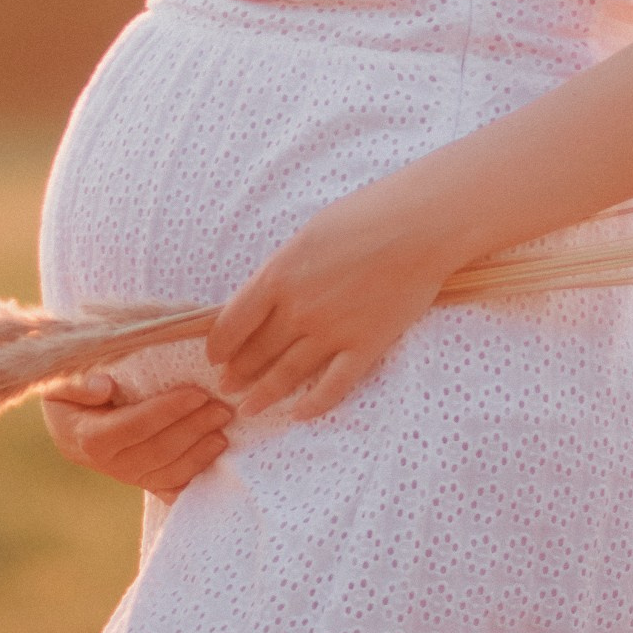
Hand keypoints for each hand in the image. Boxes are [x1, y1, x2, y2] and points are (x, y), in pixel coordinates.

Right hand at [40, 371, 233, 497]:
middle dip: (192, 429)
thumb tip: (103, 386)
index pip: (132, 426)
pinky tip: (214, 456)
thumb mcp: (58, 380)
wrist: (66, 418)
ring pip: (166, 471)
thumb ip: (76, 383)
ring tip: (223, 430)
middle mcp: (105, 463)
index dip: (166, 412)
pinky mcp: (138, 480)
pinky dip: (193, 473)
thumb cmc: (67, 391)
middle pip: (155, 450)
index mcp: (86, 436)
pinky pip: (168, 484)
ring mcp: (123, 475)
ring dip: (199, 452)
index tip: (197, 394)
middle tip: (222, 409)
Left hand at [206, 191, 448, 422]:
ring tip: (250, 408)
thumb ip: (285, 269)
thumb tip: (269, 293)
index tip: (215, 356)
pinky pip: (333, 386)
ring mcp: (331, 332)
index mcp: (278, 276)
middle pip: (257, 351)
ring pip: (288, 374)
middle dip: (239, 372)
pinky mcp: (365, 347)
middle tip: (228, 386)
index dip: (219, 345)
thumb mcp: (308, 236)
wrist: (417, 227)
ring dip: (265, 394)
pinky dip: (314, 405)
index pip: (232, 322)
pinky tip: (299, 414)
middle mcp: (298, 310)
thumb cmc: (364, 218)